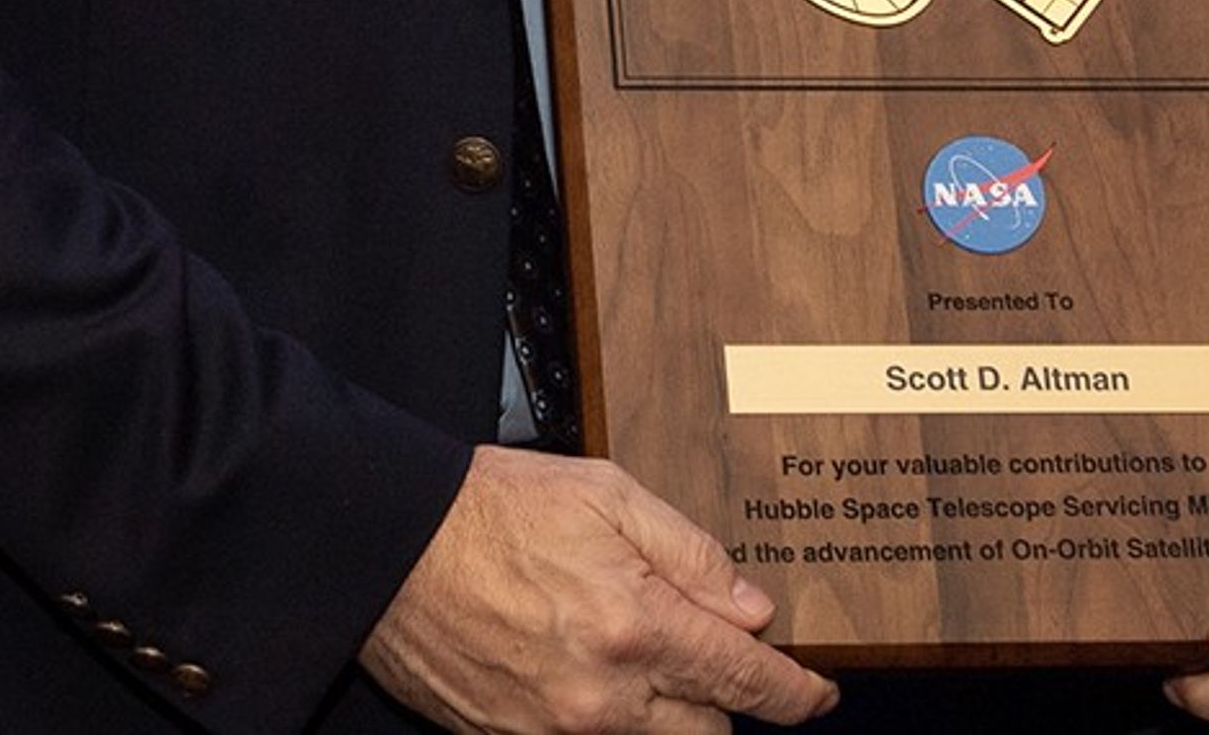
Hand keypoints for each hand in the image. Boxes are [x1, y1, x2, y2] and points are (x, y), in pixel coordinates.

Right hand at [362, 444, 839, 733]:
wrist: (392, 546)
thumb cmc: (494, 509)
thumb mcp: (608, 497)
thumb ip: (690, 554)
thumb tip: (752, 608)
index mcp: (633, 624)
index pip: (742, 679)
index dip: (794, 693)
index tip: (817, 694)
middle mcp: (602, 695)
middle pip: (707, 734)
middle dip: (721, 698)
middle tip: (704, 650)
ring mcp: (555, 730)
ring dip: (664, 712)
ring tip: (635, 651)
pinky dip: (605, 717)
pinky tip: (584, 667)